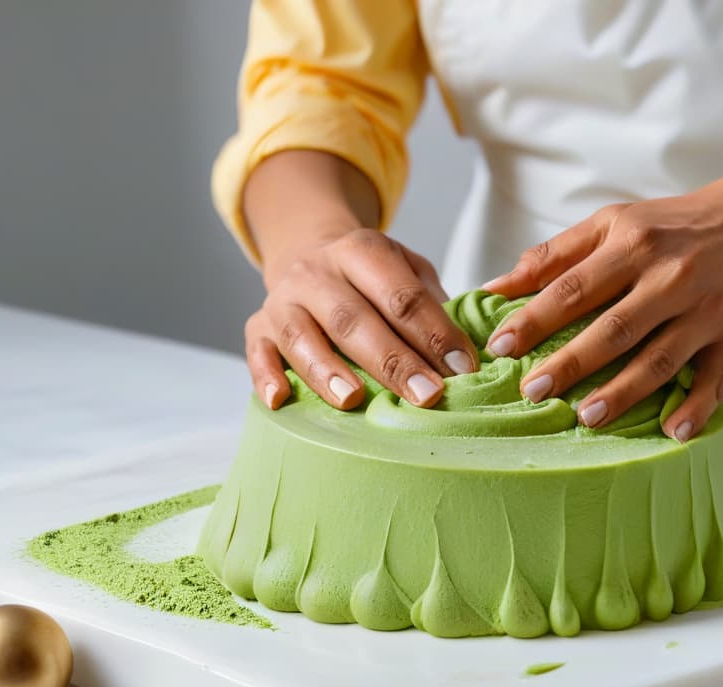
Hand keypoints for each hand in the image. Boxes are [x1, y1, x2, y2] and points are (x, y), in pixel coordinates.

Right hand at [246, 229, 479, 410]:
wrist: (306, 252)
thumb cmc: (371, 277)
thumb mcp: (406, 268)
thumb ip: (431, 301)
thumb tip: (466, 352)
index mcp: (361, 250)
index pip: (401, 295)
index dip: (434, 332)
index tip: (462, 368)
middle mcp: (316, 272)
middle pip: (354, 318)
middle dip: (393, 361)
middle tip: (426, 395)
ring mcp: (282, 300)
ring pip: (301, 336)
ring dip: (328, 371)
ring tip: (354, 400)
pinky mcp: (256, 327)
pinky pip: (256, 352)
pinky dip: (266, 376)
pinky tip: (280, 400)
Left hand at [481, 172, 722, 440]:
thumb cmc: (668, 228)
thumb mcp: (612, 223)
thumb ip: (553, 256)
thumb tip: (494, 288)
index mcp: (633, 244)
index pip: (574, 287)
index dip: (535, 318)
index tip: (500, 346)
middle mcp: (671, 277)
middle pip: (614, 327)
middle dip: (571, 362)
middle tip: (532, 392)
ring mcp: (704, 311)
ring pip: (660, 358)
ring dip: (623, 391)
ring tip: (586, 418)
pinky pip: (714, 380)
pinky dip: (695, 408)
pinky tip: (670, 431)